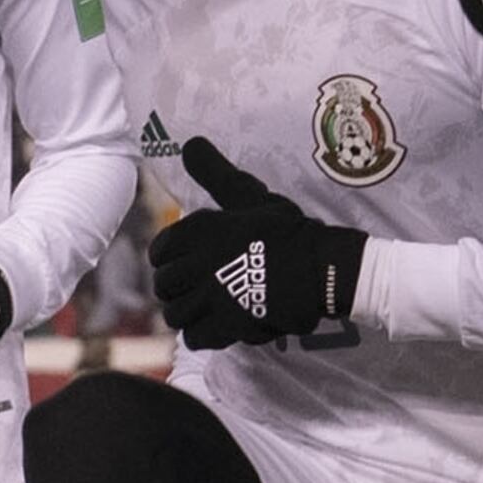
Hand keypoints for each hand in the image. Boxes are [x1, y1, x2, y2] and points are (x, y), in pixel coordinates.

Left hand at [149, 139, 364, 349]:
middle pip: (164, 286)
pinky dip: (206, 335)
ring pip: (176, 314)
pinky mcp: (227, 324)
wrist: (323, 267)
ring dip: (190, 314)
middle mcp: (199, 262)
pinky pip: (196, 337)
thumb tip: (191, 144)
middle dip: (178, 289)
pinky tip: (222, 325)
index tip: (186, 264)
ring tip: (208, 309)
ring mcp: (211, 296)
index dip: (170, 260)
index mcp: (199, 229)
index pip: (159, 252)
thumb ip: (216, 174)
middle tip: (199, 289)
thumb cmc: (288, 230)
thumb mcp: (249, 196)